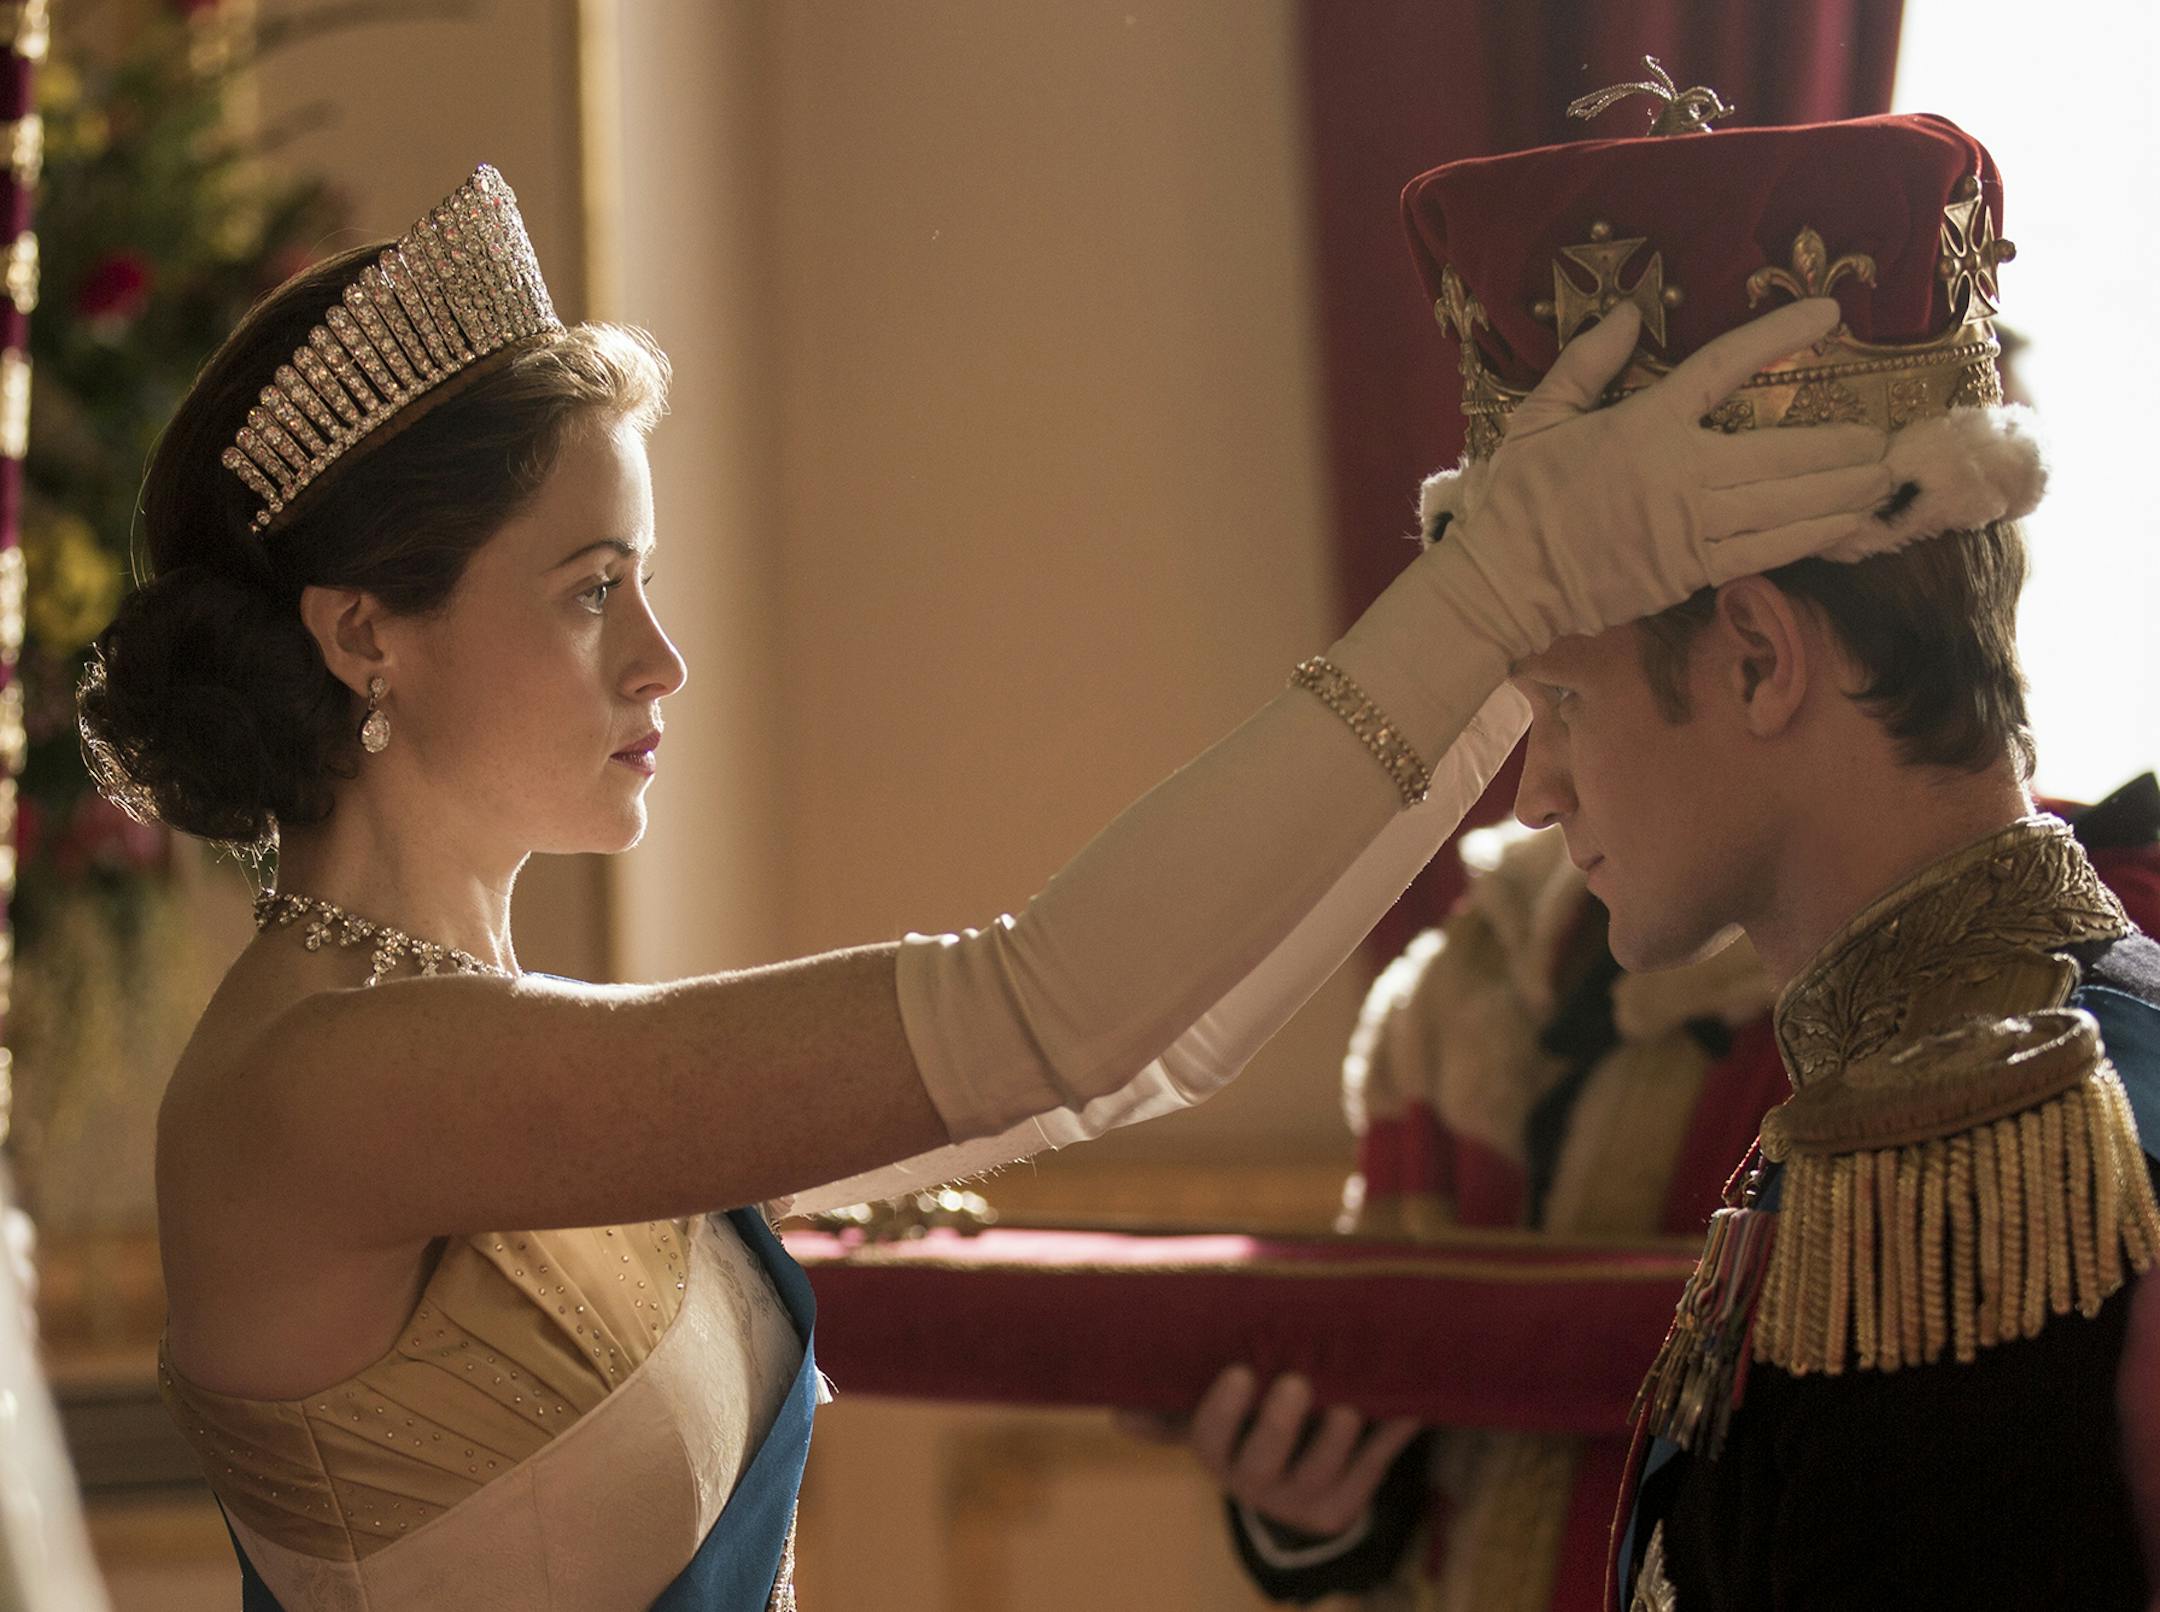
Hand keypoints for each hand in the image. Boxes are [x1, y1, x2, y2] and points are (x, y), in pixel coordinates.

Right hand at [1167, 1364, 1421, 1537]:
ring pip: (1319, 1479)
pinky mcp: (1341, 1509)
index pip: (1209, 1439)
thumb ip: (1169, 1410)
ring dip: (1336, 1444)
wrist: (1290, 1476)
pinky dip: (1390, 1443)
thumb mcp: (1205, 1413)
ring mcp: (1300, 1501)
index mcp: (1218, 1454)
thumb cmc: (1244, 1419)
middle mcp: (1253, 1485)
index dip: (1223, 1411)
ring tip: (1349, 1408)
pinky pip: (1370, 1476)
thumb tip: (1117, 1415)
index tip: (1240, 1372)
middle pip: (1262, 1466)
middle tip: (1296, 1384)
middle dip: (1278, 1428)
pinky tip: (1409, 1412)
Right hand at [1421, 295, 1896, 661]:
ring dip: (1843, 490)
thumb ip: (1588, 361)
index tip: (1829, 316)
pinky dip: (1815, 535)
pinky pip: (1769, 549)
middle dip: (1843, 444)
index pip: (1725, 367)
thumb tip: (1633, 312)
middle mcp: (1680, 474)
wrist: (1505, 584)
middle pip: (1784, 451)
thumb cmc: (1518, 499)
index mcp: (1645, 425)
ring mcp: (1691, 528)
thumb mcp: (1539, 416)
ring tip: (1881, 478)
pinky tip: (1847, 524)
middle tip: (1886, 436)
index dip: (1780, 336)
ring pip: (1788, 504)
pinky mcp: (1693, 571)